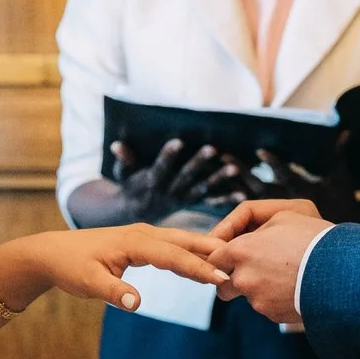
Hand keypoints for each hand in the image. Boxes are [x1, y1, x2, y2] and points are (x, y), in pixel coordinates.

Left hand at [0, 224, 228, 313]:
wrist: (52, 252)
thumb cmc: (70, 266)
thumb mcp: (87, 283)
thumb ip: (112, 291)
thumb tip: (135, 303)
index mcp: (135, 241)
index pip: (174, 255)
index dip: (198, 268)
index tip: (221, 278)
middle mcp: (144, 234)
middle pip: (186, 241)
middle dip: (214, 251)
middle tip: (243, 260)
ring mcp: (144, 236)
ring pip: (183, 241)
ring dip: (207, 249)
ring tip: (234, 259)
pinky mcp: (142, 242)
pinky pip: (174, 246)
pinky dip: (192, 251)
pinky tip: (206, 260)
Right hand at [109, 139, 249, 222]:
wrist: (137, 217)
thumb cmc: (130, 188)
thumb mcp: (122, 175)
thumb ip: (123, 160)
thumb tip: (116, 144)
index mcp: (152, 182)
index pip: (160, 167)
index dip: (168, 155)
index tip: (178, 141)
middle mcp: (170, 192)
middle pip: (185, 177)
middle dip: (198, 163)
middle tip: (212, 148)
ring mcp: (184, 199)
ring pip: (203, 189)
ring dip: (219, 179)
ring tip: (233, 168)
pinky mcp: (194, 204)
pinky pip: (212, 203)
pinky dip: (227, 199)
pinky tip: (242, 193)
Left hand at [211, 200, 332, 327]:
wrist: (342, 270)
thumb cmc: (313, 237)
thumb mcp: (283, 216)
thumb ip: (254, 230)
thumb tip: (242, 243)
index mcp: (241, 251)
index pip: (213, 259)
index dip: (220, 259)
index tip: (229, 259)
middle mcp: (244, 278)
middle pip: (224, 287)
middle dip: (232, 281)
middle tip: (254, 272)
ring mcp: (258, 300)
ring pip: (249, 297)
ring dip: (259, 289)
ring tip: (285, 277)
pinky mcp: (273, 315)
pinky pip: (268, 307)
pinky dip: (277, 300)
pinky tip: (295, 288)